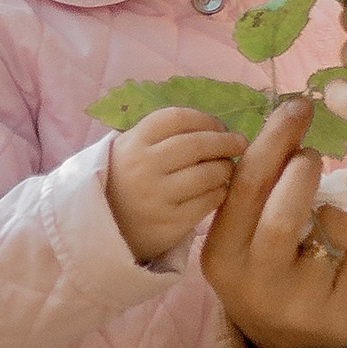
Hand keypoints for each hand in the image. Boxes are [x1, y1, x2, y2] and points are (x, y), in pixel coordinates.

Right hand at [105, 108, 245, 263]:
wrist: (107, 229)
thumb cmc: (127, 181)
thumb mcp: (131, 149)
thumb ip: (164, 134)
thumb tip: (215, 125)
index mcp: (134, 142)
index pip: (177, 118)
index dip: (205, 119)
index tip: (219, 126)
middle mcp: (143, 167)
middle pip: (197, 144)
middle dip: (225, 141)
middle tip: (239, 143)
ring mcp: (156, 197)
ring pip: (207, 174)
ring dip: (225, 168)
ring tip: (227, 168)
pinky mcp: (170, 224)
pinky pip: (208, 201)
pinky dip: (220, 192)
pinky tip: (219, 190)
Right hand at [200, 97, 346, 347]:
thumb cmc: (269, 270)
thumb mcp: (244, 238)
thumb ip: (256, 191)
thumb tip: (288, 119)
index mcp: (219, 256)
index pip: (245, 187)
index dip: (273, 139)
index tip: (297, 105)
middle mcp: (252, 283)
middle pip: (285, 208)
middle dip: (304, 170)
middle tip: (312, 157)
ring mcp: (297, 304)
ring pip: (331, 225)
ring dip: (334, 213)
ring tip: (323, 231)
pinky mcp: (339, 315)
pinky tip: (343, 262)